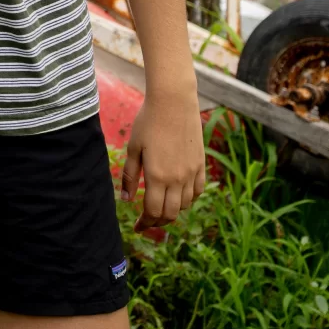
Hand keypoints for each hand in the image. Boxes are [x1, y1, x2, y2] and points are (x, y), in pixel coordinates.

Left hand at [122, 90, 205, 228]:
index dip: (145, 222)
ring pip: (185, 204)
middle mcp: (177, 178)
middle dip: (158, 221)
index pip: (153, 211)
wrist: (174, 102)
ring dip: (173, 210)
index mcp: (157, 176)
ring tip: (161, 207)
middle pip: (170, 213)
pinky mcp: (201, 164)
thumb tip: (127, 200)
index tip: (137, 226)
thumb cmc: (148, 122)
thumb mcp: (133, 148)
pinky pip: (198, 191)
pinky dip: (189, 199)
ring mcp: (192, 172)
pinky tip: (179, 196)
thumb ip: (131, 176)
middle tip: (147, 220)